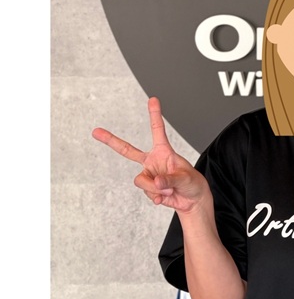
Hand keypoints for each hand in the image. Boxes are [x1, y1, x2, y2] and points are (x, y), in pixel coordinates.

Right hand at [91, 97, 210, 213]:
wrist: (191, 200)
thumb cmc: (192, 183)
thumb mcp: (185, 178)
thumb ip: (170, 179)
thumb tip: (156, 182)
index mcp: (164, 151)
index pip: (158, 130)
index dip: (155, 115)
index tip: (153, 99)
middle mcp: (152, 161)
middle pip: (127, 150)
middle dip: (111, 141)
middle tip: (96, 132)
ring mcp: (148, 174)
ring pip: (141, 180)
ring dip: (156, 188)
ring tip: (170, 190)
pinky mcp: (147, 187)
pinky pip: (146, 191)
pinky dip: (156, 196)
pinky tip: (164, 197)